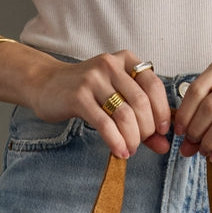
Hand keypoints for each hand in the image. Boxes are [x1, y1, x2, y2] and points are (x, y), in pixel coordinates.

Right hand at [21, 49, 173, 157]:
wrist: (46, 85)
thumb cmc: (87, 94)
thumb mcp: (116, 99)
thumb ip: (142, 120)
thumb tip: (165, 146)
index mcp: (125, 60)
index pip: (154, 86)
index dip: (162, 112)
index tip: (161, 131)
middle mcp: (110, 65)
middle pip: (141, 103)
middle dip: (146, 130)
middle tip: (140, 143)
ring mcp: (93, 79)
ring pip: (125, 114)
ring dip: (132, 138)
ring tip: (129, 149)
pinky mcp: (78, 97)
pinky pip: (105, 124)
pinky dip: (116, 142)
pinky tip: (120, 152)